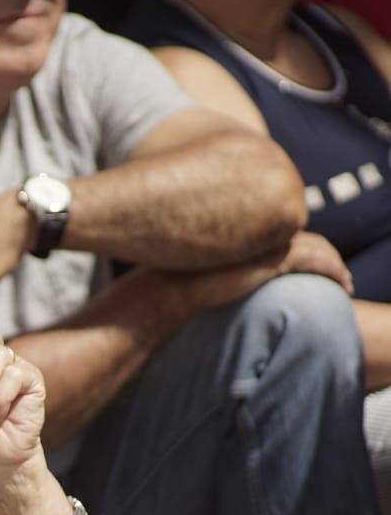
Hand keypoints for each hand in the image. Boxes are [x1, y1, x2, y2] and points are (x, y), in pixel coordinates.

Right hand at [172, 230, 353, 310]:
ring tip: (345, 282)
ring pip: (316, 247)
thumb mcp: (197, 265)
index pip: (281, 228)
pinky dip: (333, 270)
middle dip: (323, 254)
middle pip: (303, 236)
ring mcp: (266, 242)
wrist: (169, 286)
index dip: (299, 243)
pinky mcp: (274, 257)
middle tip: (337, 272)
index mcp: (239, 228)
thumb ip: (215, 260)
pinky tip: (341, 284)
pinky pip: (316, 261)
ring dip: (334, 264)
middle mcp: (256, 229)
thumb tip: (218, 273)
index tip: (311, 260)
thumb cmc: (172, 279)